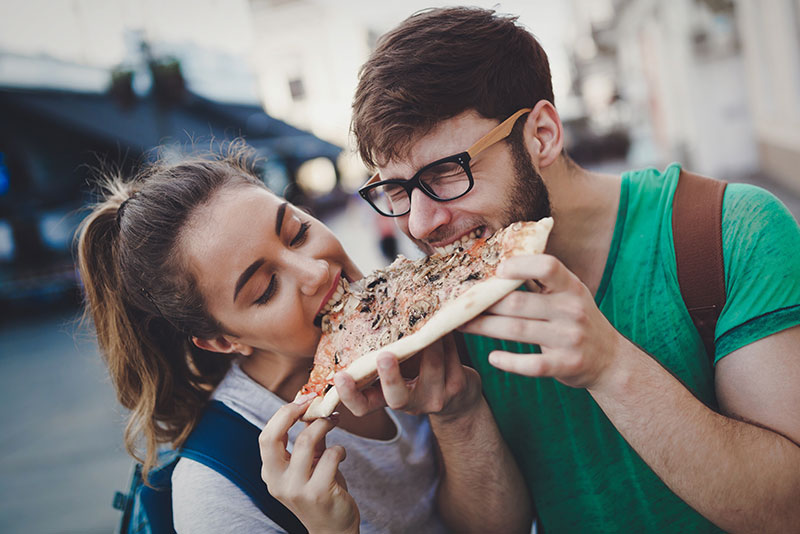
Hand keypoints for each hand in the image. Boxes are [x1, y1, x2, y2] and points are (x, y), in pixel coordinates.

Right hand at [259, 396, 358, 533]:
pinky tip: (342, 453)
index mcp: (271, 473)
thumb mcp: (309, 465)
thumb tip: (314, 407)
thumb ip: (309, 440)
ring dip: (324, 424)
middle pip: (272, 437)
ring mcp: (296, 489)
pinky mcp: (319, 493)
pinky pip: (330, 456)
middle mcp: (277, 482)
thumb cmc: (320, 491)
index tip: (303, 400)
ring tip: (334, 421)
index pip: (266, 436)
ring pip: (305, 441)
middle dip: (293, 413)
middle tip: (314, 402)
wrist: (333, 530)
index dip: (283, 413)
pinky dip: (340, 449)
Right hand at [334, 334, 481, 419]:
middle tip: (384, 356)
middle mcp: (410, 404)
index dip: (349, 395)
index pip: (362, 407)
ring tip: (427, 321)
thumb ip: (382, 355)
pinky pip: (451, 357)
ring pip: (432, 368)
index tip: (339, 376)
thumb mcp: (397, 371)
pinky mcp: (457, 386)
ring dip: (429, 342)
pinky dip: (446, 338)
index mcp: (387, 399)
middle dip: (391, 376)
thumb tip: (363, 314)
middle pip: (397, 398)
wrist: (459, 398)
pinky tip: (445, 325)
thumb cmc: (418, 375)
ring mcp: (435, 397)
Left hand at [459, 254, 625, 390]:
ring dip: (484, 328)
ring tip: (462, 325)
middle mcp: (572, 310)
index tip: (496, 270)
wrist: (609, 359)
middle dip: (485, 303)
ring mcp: (569, 339)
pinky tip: (492, 357)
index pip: (547, 266)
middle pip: (518, 303)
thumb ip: (541, 280)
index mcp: (572, 287)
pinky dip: (509, 361)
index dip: (519, 265)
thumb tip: (499, 261)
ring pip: (517, 331)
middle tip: (461, 303)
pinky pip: (531, 364)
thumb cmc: (578, 320)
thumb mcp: (569, 293)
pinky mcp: (565, 365)